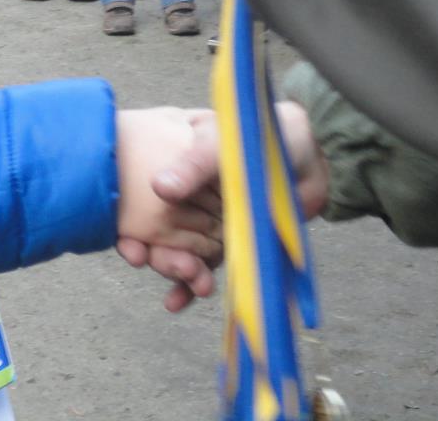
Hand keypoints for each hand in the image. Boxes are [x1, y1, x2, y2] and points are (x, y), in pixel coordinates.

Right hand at [118, 103, 328, 310]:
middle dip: (153, 254)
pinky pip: (203, 265)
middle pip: (154, 232)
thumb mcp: (224, 142)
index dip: (126, 224)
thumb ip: (194, 164)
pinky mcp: (228, 241)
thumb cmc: (264, 134)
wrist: (311, 155)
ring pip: (178, 252)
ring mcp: (206, 219)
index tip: (127, 246)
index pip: (138, 199)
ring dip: (174, 271)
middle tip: (160, 263)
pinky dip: (188, 286)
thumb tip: (159, 188)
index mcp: (174, 165)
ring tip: (188, 280)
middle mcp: (185, 196)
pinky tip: (175, 302)